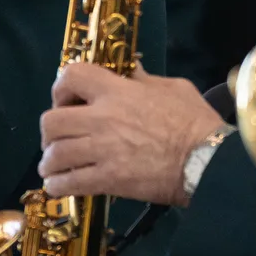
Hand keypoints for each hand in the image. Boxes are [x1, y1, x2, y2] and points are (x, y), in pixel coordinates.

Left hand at [38, 63, 222, 204]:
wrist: (207, 160)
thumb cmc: (195, 122)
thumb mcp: (173, 88)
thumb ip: (145, 79)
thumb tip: (131, 70)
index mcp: (116, 91)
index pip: (71, 76)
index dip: (60, 87)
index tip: (65, 100)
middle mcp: (101, 118)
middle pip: (51, 120)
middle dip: (49, 131)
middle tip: (57, 139)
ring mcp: (102, 150)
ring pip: (55, 154)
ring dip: (49, 161)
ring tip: (53, 166)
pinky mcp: (108, 179)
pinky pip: (69, 182)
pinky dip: (58, 185)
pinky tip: (58, 186)